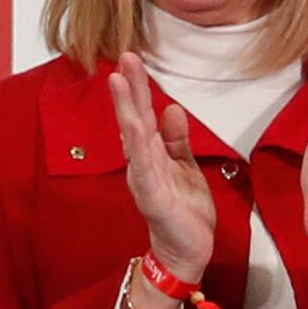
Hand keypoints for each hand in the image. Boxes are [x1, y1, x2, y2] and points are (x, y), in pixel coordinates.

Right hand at [105, 54, 214, 283]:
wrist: (187, 250)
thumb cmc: (185, 210)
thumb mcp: (186, 167)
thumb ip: (177, 140)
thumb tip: (172, 109)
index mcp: (153, 153)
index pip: (144, 114)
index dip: (139, 87)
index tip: (133, 60)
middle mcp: (143, 161)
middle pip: (134, 118)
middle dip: (130, 88)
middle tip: (124, 58)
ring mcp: (144, 177)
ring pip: (133, 136)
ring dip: (126, 108)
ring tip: (119, 82)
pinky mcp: (151, 196)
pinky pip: (143, 167)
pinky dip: (137, 146)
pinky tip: (134, 126)